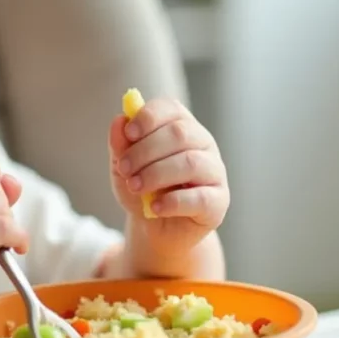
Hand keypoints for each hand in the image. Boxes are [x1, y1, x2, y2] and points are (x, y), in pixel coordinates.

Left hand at [109, 97, 229, 252]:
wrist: (155, 228)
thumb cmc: (143, 190)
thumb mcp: (124, 168)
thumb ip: (120, 145)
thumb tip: (120, 120)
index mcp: (180, 126)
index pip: (171, 109)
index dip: (148, 117)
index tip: (129, 134)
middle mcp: (202, 144)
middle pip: (179, 134)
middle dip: (145, 151)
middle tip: (124, 169)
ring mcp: (214, 171)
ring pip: (191, 162)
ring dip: (156, 174)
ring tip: (135, 187)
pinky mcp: (218, 201)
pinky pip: (200, 197)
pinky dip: (173, 201)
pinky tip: (155, 207)